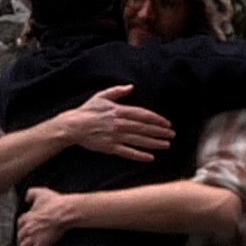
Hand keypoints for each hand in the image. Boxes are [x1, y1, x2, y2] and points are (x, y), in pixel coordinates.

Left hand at [15, 187, 78, 245]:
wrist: (63, 212)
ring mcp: (33, 238)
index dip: (21, 229)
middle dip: (20, 243)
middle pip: (20, 238)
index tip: (22, 232)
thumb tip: (26, 197)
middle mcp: (27, 229)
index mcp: (26, 218)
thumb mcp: (40, 192)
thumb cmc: (53, 202)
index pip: (20, 225)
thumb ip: (31, 194)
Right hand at [58, 85, 172, 161]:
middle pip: (144, 128)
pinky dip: (139, 155)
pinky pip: (127, 152)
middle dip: (160, 132)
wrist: (72, 126)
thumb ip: (117, 91)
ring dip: (154, 143)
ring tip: (167, 145)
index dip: (157, 119)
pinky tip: (150, 158)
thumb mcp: (101, 97)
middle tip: (172, 135)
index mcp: (119, 110)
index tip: (167, 123)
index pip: (143, 115)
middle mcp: (119, 124)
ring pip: (139, 140)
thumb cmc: (87, 110)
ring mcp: (115, 137)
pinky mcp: (110, 148)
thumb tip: (131, 87)